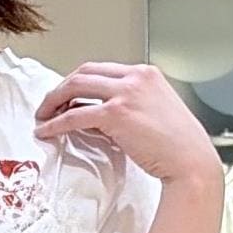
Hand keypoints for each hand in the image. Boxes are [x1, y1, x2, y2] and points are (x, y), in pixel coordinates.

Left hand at [33, 61, 223, 185]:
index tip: (65, 98)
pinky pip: (76, 115)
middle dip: (60, 88)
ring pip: (76, 86)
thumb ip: (128, 109)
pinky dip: (56, 123)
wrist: (190, 162)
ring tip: (42, 118)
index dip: (78, 83)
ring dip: (53, 101)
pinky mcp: (117, 114)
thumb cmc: (176, 147)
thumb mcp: (152, 115)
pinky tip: (47, 131)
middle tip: (47, 106)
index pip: (101, 69)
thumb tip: (98, 119)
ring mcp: (126, 93)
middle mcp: (135, 77)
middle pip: (84, 72)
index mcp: (145, 74)